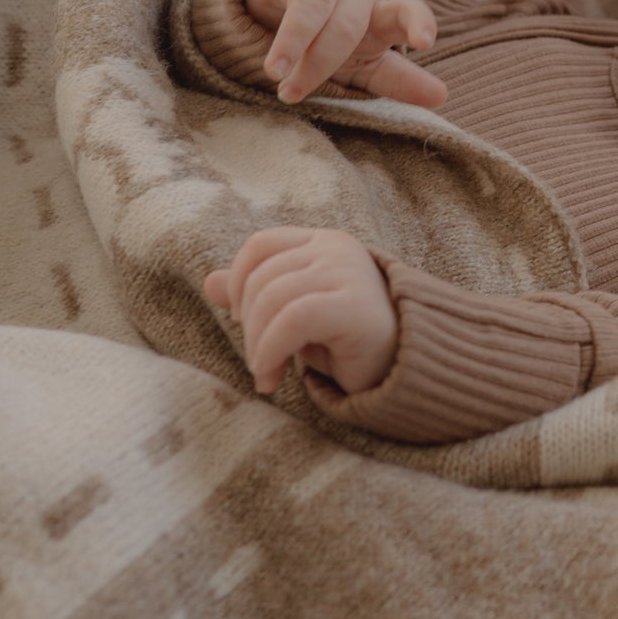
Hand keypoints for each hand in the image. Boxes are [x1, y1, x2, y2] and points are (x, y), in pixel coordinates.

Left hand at [204, 226, 400, 394]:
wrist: (408, 372)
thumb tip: (209, 282)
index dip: (238, 282)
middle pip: (261, 276)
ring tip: (266, 374)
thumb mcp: (295, 314)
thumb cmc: (351, 343)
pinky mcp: (354, 305)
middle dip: (248, 325)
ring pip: (272, 298)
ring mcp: (348, 273)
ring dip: (257, 345)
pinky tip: (272, 375)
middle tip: (258, 361)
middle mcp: (336, 249)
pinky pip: (293, 319)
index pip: (260, 245)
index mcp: (323, 243)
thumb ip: (257, 295)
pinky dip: (271, 349)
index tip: (244, 323)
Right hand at [242, 0, 445, 109]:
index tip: (426, 42)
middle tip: (292, 93)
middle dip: (320, 62)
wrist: (291, 6)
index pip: (404, 14)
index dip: (417, 23)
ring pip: (310, 3)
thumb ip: (399, 79)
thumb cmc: (338, 38)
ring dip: (292, 37)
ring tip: (273, 71)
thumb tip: (442, 97)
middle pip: (344, 25)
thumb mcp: (367, 63)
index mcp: (377, 16)